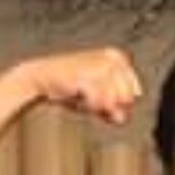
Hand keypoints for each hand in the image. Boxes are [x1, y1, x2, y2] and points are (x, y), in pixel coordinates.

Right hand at [21, 47, 142, 125]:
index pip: (134, 94)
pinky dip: (89, 106)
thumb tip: (121, 117)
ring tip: (82, 95)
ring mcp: (102, 64)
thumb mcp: (100, 101)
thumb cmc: (71, 90)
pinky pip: (101, 103)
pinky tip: (77, 95)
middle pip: (127, 99)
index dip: (116, 103)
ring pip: (115, 101)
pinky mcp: (89, 73)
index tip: (97, 94)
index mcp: (119, 58)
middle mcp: (113, 58)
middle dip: (108, 105)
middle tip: (88, 97)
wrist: (39, 80)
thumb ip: (116, 110)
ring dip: (97, 106)